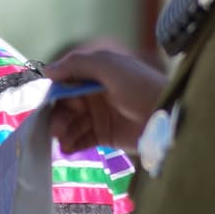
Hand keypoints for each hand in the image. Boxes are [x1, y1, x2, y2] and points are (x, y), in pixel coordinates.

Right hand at [44, 49, 166, 153]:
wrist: (168, 114)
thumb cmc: (139, 85)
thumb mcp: (109, 66)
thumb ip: (77, 64)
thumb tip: (47, 71)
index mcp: (94, 73)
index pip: (65, 82)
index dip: (54, 93)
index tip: (46, 104)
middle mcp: (94, 93)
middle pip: (66, 105)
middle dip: (58, 116)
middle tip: (55, 130)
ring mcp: (99, 115)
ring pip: (72, 124)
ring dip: (63, 132)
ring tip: (62, 142)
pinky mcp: (105, 135)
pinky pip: (82, 139)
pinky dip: (72, 144)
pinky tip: (68, 149)